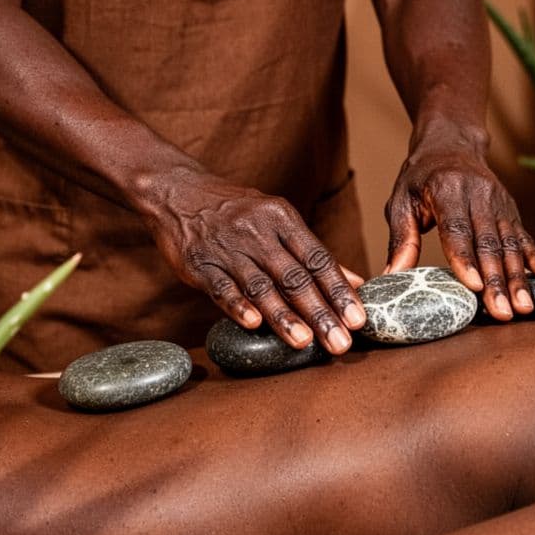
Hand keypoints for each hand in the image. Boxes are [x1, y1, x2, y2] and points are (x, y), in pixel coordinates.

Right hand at [145, 174, 365, 353]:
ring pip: (260, 286)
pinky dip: (237, 305)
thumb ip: (313, 253)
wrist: (176, 191)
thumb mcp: (277, 219)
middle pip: (294, 277)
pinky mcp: (198, 263)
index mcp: (281, 218)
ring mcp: (226, 248)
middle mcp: (256, 231)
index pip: (317, 259)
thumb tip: (355, 282)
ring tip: (304, 342)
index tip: (358, 319)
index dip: (339, 291)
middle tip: (339, 343)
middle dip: (320, 312)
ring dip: (283, 316)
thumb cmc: (235, 211)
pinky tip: (252, 324)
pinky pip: (220, 287)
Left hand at [385, 146, 534, 320]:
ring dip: (517, 278)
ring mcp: (498, 202)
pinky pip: (523, 235)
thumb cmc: (420, 178)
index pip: (457, 229)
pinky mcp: (511, 209)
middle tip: (502, 312)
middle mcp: (478, 194)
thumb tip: (392, 277)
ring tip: (523, 307)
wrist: (451, 145)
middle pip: (488, 242)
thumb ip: (401, 240)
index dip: (465, 259)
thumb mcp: (401, 202)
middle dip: (497, 281)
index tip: (474, 286)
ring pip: (509, 243)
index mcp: (446, 189)